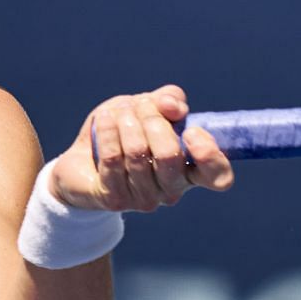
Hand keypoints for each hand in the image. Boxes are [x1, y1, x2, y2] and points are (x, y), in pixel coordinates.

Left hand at [51, 85, 234, 213]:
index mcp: (190, 170)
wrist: (82, 160)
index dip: (210, 155)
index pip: (218, 177)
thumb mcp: (149, 107)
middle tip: (140, 107)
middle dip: (151, 118)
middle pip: (169, 154)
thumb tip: (173, 107)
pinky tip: (103, 120)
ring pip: (138, 152)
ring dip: (126, 121)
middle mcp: (172, 190)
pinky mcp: (115, 199)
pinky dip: (108, 130)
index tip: (193, 131)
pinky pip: (113, 158)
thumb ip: (168, 100)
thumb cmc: (125, 132)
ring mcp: (144, 199)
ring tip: (119, 112)